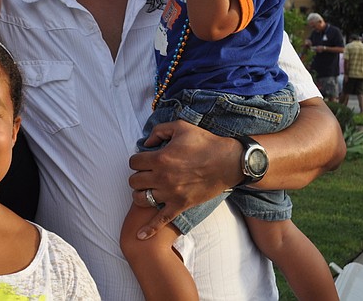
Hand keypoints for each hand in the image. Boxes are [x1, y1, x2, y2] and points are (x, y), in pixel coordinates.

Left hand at [127, 120, 240, 238]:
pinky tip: (140, 236)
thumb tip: (145, 143)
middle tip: (147, 173)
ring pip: (141, 199)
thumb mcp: (180, 127)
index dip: (137, 159)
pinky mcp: (180, 205)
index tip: (145, 159)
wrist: (229, 162)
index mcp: (160, 158)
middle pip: (134, 181)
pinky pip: (161, 220)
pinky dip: (149, 229)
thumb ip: (159, 130)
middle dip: (138, 176)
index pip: (134, 162)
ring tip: (147, 189)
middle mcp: (162, 177)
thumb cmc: (205, 142)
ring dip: (140, 194)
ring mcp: (170, 193)